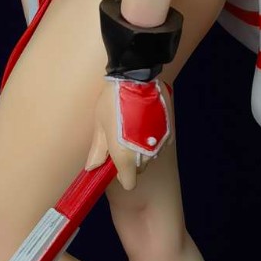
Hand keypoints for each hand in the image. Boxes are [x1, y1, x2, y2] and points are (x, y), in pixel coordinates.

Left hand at [84, 76, 173, 190]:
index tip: (116, 163)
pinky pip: (160, 143)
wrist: (136, 77)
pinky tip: (146, 122)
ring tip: (134, 127)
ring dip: (143, 149)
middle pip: (139, 169)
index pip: (129, 183)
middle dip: (131, 160)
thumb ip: (98, 150)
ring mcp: (159, 144)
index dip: (122, 176)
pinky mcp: (169, 132)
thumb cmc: (113, 100)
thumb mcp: (100, 125)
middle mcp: (145, 155)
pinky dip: (153, 138)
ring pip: (150, 156)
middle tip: (122, 140)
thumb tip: (92, 167)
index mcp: (125, 157)